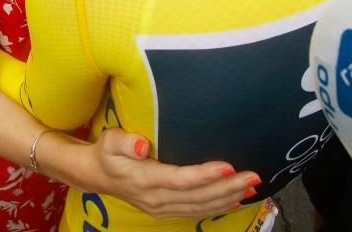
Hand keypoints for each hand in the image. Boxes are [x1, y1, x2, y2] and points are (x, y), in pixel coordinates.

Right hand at [84, 128, 259, 218]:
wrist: (97, 175)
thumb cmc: (107, 153)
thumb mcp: (109, 140)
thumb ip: (125, 141)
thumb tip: (141, 145)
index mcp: (145, 179)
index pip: (181, 179)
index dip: (207, 175)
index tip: (230, 166)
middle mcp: (156, 198)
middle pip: (198, 196)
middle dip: (228, 187)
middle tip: (253, 176)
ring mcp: (162, 208)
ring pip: (201, 207)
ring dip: (228, 198)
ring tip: (251, 188)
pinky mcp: (167, 210)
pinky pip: (197, 212)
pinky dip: (218, 207)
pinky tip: (235, 200)